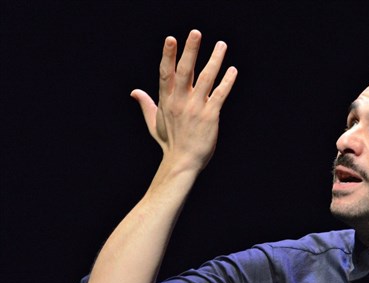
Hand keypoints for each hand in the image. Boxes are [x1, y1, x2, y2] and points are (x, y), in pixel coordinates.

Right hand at [130, 30, 236, 172]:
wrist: (183, 163)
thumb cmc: (170, 143)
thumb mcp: (154, 122)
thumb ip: (146, 104)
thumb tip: (134, 92)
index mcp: (167, 100)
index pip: (166, 73)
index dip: (168, 55)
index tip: (171, 39)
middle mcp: (180, 101)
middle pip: (185, 71)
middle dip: (190, 51)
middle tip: (196, 33)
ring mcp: (196, 108)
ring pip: (206, 79)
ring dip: (214, 61)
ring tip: (222, 45)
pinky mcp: (210, 116)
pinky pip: (220, 95)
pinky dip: (227, 82)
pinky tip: (233, 70)